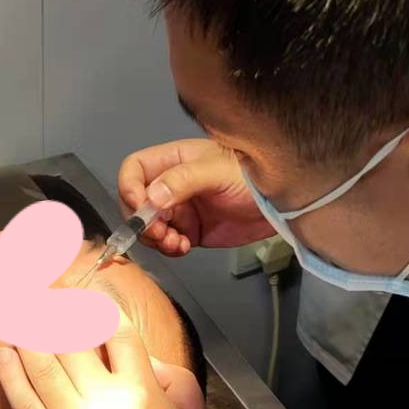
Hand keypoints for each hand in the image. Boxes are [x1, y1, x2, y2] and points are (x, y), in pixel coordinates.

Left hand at [0, 314, 209, 408]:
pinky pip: (23, 398)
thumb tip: (140, 356)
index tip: (85, 296)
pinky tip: (6, 351)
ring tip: (17, 312)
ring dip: (26, 331)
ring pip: (40, 362)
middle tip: (39, 292)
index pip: (115, 331)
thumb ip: (169, 377)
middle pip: (70, 338)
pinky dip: (11, 370)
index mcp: (141, 390)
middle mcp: (102, 399)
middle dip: (52, 309)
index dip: (97, 306)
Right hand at [117, 138, 276, 255]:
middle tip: (160, 232)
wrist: (279, 204)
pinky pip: (167, 242)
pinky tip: (184, 246)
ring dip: (155, 238)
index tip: (141, 207)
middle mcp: (171, 184)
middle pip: (135, 202)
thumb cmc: (253, 176)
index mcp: (174, 160)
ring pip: (148, 226)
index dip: (129, 187)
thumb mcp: (218, 172)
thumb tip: (152, 197)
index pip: (135, 169)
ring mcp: (180, 208)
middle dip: (142, 220)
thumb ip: (183, 180)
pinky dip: (169, 248)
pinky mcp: (190, 231)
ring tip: (175, 242)